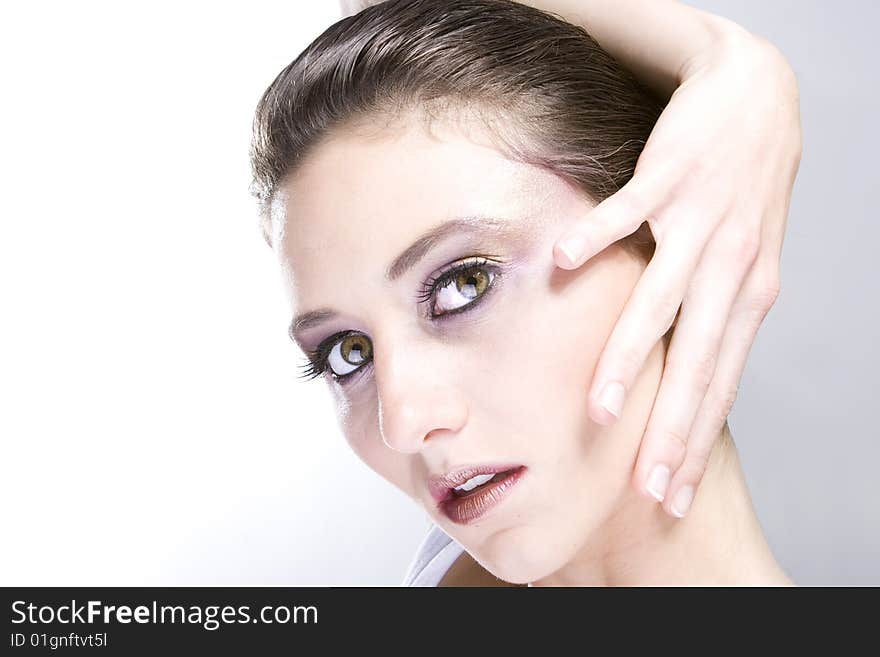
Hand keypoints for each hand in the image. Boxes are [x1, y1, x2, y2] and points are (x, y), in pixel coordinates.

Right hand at [553, 30, 801, 517]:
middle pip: (696, 362)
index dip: (696, 443)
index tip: (672, 496)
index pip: (719, 383)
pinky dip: (595, 236)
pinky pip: (628, 210)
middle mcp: (728, 266)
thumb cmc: (744, 184)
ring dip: (627, 357)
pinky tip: (562, 263)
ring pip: (662, 300)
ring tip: (599, 410)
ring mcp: (699, 222)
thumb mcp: (745, 257)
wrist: (758, 93)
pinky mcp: (670, 176)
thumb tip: (681, 369)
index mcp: (747, 293)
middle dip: (670, 430)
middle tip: (647, 488)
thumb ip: (713, 313)